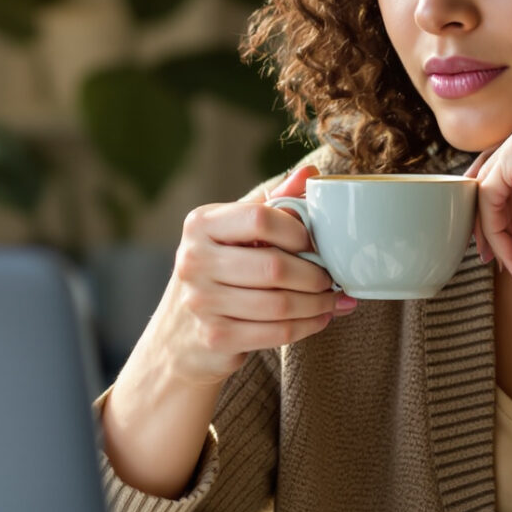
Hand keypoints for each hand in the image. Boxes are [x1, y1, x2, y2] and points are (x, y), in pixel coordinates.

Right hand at [140, 164, 357, 387]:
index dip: (297, 231)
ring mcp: (202, 302)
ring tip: (332, 298)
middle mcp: (194, 261)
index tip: (312, 243)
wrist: (179, 334)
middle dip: (315, 275)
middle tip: (332, 277)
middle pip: (274, 267)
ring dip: (318, 303)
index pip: (260, 218)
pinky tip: (320, 318)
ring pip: (280, 304)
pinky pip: (277, 333)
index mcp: (200, 225)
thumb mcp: (235, 233)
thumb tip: (310, 174)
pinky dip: (308, 326)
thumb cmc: (218, 272)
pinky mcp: (216, 337)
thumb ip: (272, 203)